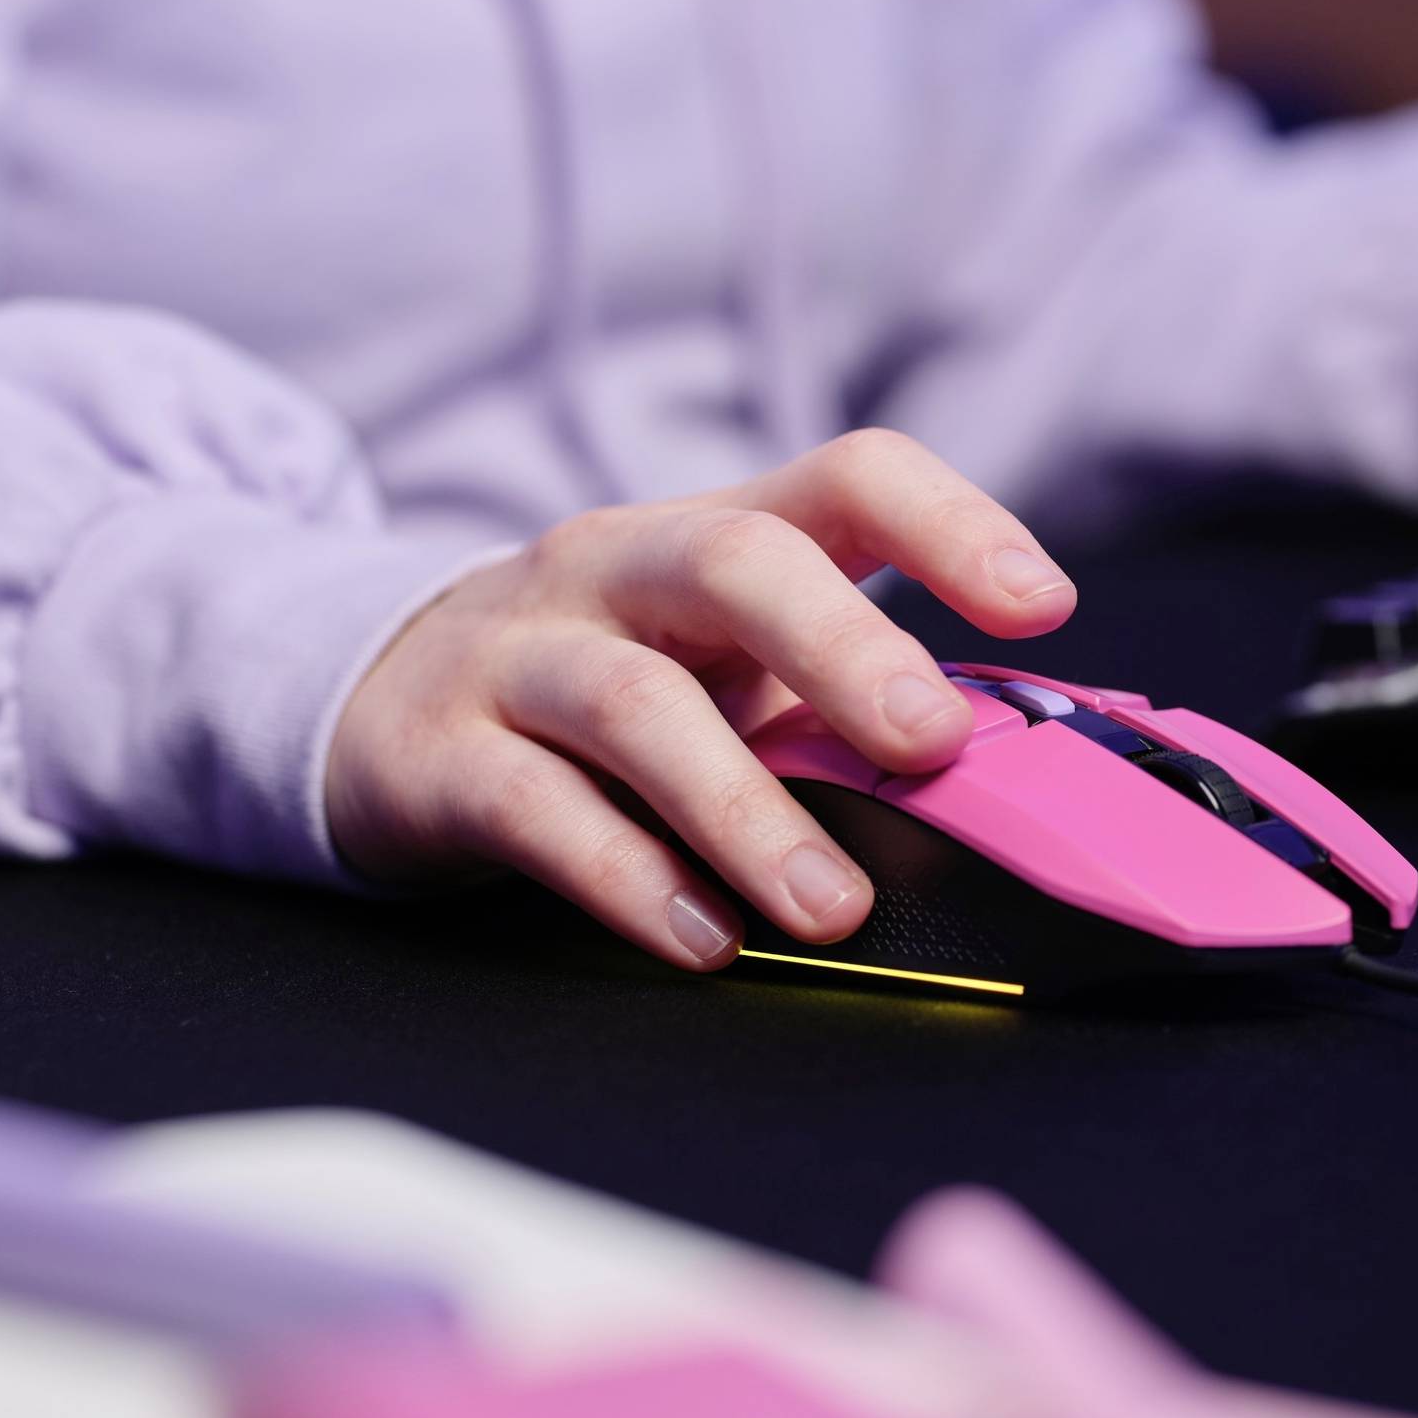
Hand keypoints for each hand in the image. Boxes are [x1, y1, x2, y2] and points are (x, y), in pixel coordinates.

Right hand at [327, 430, 1075, 970]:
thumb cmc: (608, 687)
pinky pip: (537, 812)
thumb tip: (1025, 779)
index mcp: (717, 532)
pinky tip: (706, 939)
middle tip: (932, 743)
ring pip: (635, 703)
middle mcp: (614, 569)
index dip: (951, 526)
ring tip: (832, 906)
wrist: (375, 705)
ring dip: (745, 808)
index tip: (1042, 608)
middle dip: (844, 646)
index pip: (848, 478)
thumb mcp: (724, 664)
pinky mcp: (439, 758)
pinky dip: (630, 880)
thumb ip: (846, 702)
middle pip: (734, 563)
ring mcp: (519, 655)